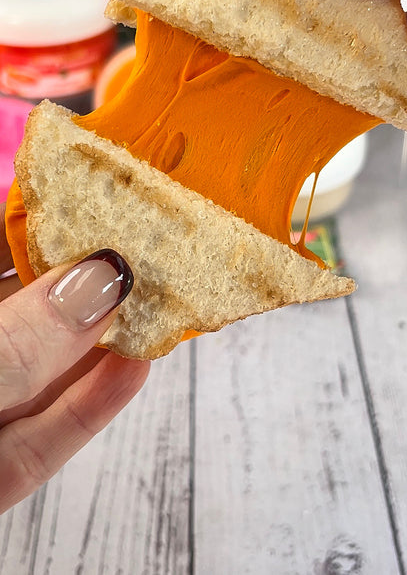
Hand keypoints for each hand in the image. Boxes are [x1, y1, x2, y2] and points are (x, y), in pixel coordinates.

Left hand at [0, 202, 149, 512]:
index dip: (40, 222)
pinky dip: (90, 408)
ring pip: (39, 378)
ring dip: (101, 347)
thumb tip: (101, 279)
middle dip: (86, 285)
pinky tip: (133, 368)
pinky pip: (41, 441)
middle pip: (22, 311)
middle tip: (148, 254)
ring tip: (156, 306)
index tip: (101, 202)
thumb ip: (13, 339)